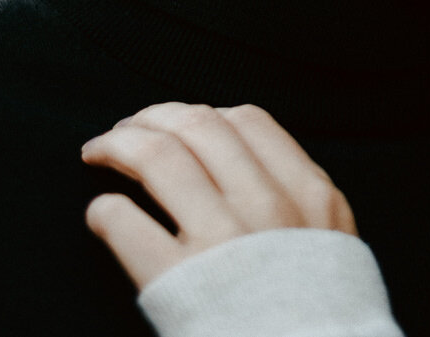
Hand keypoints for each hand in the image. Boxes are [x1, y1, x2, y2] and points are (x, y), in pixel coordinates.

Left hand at [82, 102, 357, 288]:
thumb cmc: (316, 318)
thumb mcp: (331, 246)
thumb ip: (298, 202)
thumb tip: (241, 159)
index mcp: (309, 195)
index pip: (246, 121)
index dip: (201, 113)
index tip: (178, 123)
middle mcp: (265, 207)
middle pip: (196, 126)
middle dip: (151, 118)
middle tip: (126, 129)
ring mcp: (220, 242)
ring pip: (157, 157)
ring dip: (118, 144)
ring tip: (98, 151)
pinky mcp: (176, 283)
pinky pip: (123, 220)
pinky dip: (105, 209)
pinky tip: (102, 213)